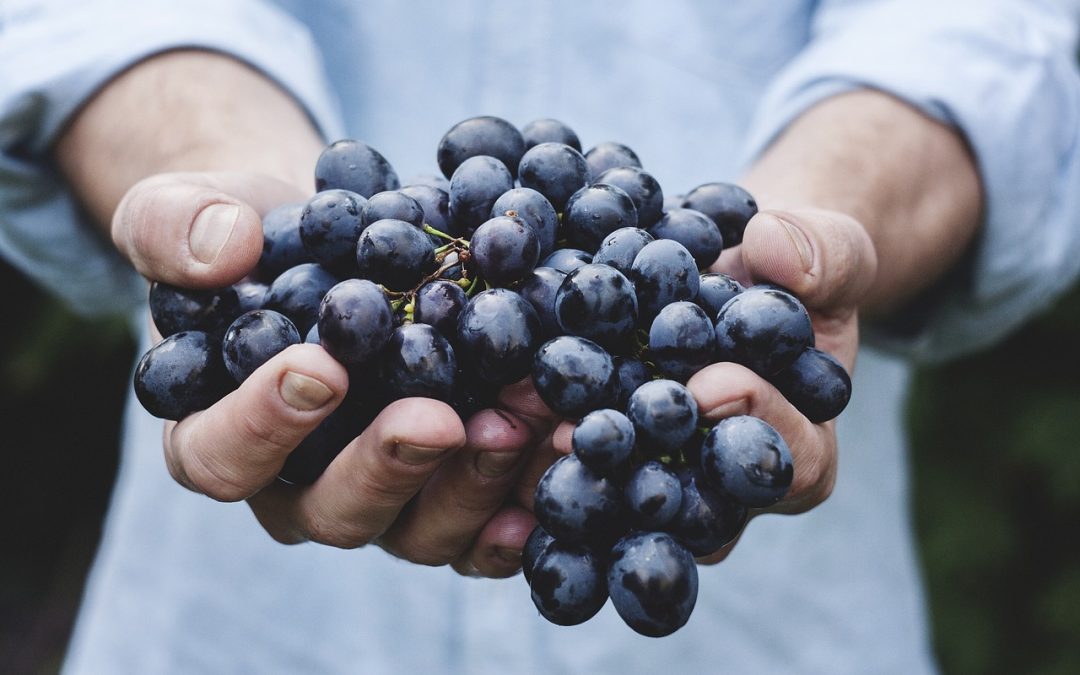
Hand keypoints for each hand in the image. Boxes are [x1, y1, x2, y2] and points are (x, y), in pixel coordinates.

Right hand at [116, 170, 553, 576]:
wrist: (335, 242)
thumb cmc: (251, 237)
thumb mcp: (188, 210)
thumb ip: (175, 227)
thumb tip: (222, 249)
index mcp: (218, 435)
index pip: (221, 456)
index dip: (263, 425)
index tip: (320, 368)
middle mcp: (300, 487)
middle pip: (334, 511)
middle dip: (389, 467)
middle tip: (439, 419)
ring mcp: (383, 498)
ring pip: (421, 528)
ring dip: (476, 482)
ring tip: (525, 421)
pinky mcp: (449, 490)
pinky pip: (486, 525)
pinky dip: (526, 502)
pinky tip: (562, 458)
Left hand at [541, 207, 876, 562]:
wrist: (733, 274)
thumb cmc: (792, 271)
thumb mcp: (828, 250)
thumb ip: (822, 254)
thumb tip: (775, 250)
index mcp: (799, 450)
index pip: (790, 462)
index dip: (756, 425)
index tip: (712, 383)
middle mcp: (724, 488)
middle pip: (691, 505)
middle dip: (640, 466)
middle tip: (587, 432)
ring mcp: (659, 481)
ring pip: (619, 499)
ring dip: (568, 466)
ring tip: (521, 422)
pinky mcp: (604, 459)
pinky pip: (570, 467)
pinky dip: (528, 445)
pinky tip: (488, 413)